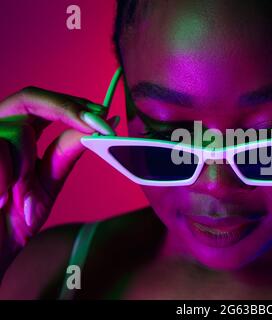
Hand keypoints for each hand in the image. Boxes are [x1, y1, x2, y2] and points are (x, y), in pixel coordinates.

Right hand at [0, 86, 116, 278]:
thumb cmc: (11, 221)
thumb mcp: (44, 184)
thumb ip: (64, 153)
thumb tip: (96, 128)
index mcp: (15, 137)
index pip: (43, 105)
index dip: (74, 104)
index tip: (103, 114)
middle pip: (29, 97)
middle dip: (65, 109)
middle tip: (94, 123)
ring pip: (17, 130)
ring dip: (25, 166)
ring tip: (16, 196)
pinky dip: (5, 177)